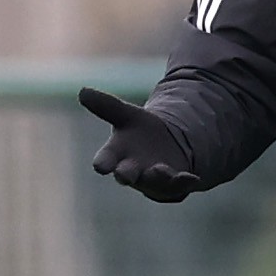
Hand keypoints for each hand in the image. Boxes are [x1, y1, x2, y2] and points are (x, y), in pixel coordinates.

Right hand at [80, 87, 201, 202]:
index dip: (103, 163)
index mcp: (115, 155)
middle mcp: (132, 171)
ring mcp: (152, 179)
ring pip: (153, 182)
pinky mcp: (172, 183)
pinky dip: (185, 181)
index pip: (105, 160)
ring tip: (160, 169)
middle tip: (124, 175)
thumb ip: (106, 105)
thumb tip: (82, 91)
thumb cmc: (137, 131)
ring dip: (156, 177)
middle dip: (126, 175)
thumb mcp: (126, 115)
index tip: (100, 166)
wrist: (163, 145)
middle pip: (126, 175)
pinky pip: (179, 185)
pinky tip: (193, 177)